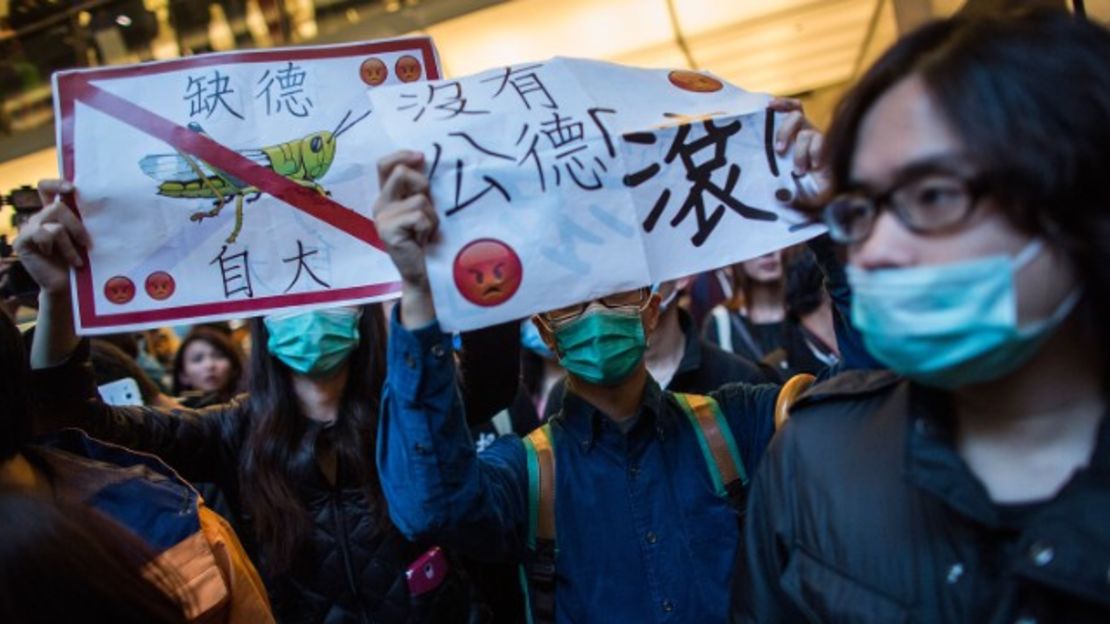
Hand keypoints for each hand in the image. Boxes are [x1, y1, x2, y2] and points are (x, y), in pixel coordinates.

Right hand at [14, 179, 90, 296]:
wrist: (69, 287)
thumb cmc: (83, 261)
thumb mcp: (86, 238)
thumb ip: (86, 221)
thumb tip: (106, 205)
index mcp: (54, 213)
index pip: (46, 188)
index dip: (56, 184)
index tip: (72, 189)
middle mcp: (40, 218)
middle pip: (57, 207)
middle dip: (77, 226)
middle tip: (87, 244)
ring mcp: (29, 229)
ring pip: (54, 224)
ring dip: (70, 244)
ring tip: (77, 260)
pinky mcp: (22, 242)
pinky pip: (43, 234)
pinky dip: (57, 248)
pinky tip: (57, 259)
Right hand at [372, 151, 436, 288]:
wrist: (420, 272)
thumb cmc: (425, 239)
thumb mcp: (421, 208)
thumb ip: (417, 187)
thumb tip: (423, 159)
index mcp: (386, 196)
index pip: (384, 164)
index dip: (402, 155)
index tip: (421, 157)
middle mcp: (380, 204)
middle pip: (401, 172)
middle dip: (423, 185)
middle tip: (427, 207)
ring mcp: (381, 217)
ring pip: (418, 199)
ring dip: (431, 215)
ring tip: (425, 231)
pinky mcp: (387, 230)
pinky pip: (419, 217)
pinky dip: (428, 227)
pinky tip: (422, 240)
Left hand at [769, 97, 829, 196]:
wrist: (818, 196)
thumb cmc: (794, 184)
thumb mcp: (779, 170)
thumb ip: (771, 162)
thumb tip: (754, 160)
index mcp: (793, 132)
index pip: (791, 108)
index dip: (782, 103)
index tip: (770, 106)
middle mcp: (805, 132)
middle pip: (795, 116)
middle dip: (784, 131)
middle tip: (779, 151)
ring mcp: (818, 139)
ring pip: (805, 134)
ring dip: (799, 152)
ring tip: (798, 171)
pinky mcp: (829, 148)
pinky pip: (820, 142)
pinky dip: (815, 153)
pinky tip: (815, 166)